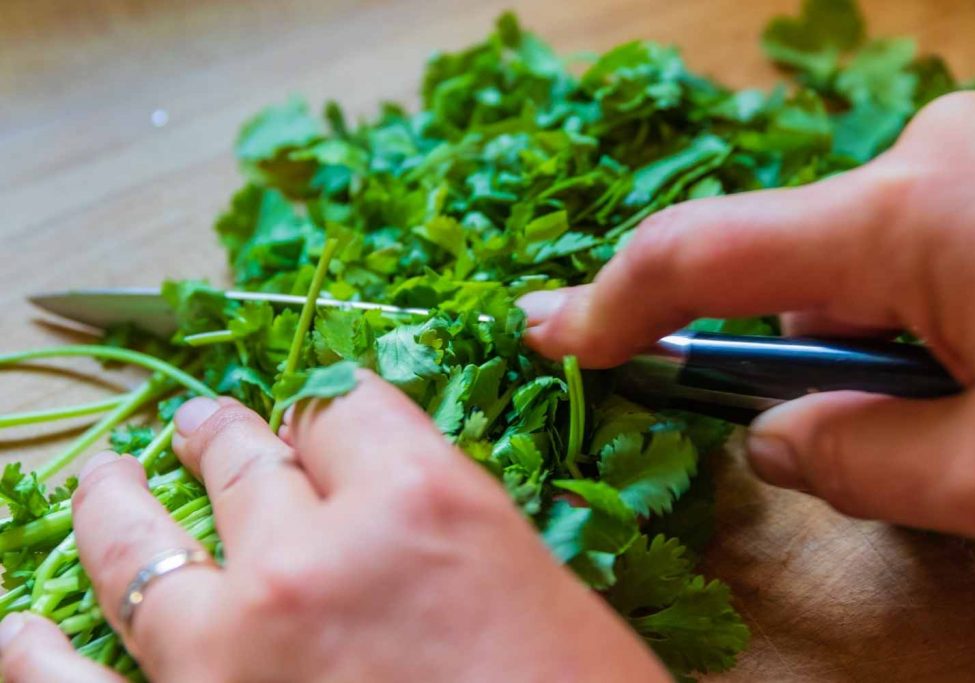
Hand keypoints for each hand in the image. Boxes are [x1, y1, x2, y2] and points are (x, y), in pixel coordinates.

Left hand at [0, 372, 669, 681]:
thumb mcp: (537, 587)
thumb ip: (449, 530)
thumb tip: (393, 515)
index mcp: (419, 500)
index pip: (344, 408)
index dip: (328, 413)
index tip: (316, 421)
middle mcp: (312, 554)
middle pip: (242, 457)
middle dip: (219, 434)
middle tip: (196, 427)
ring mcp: (232, 647)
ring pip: (142, 545)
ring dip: (116, 503)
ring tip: (106, 481)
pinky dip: (37, 655)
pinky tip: (20, 631)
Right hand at [519, 92, 974, 547]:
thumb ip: (857, 462)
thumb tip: (774, 441)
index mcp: (913, 216)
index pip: (701, 255)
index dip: (613, 304)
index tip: (550, 334)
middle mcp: (931, 156)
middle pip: (788, 272)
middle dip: (793, 359)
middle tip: (846, 434)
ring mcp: (974, 156)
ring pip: (852, 267)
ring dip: (863, 344)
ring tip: (965, 412)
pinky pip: (908, 249)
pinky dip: (909, 316)